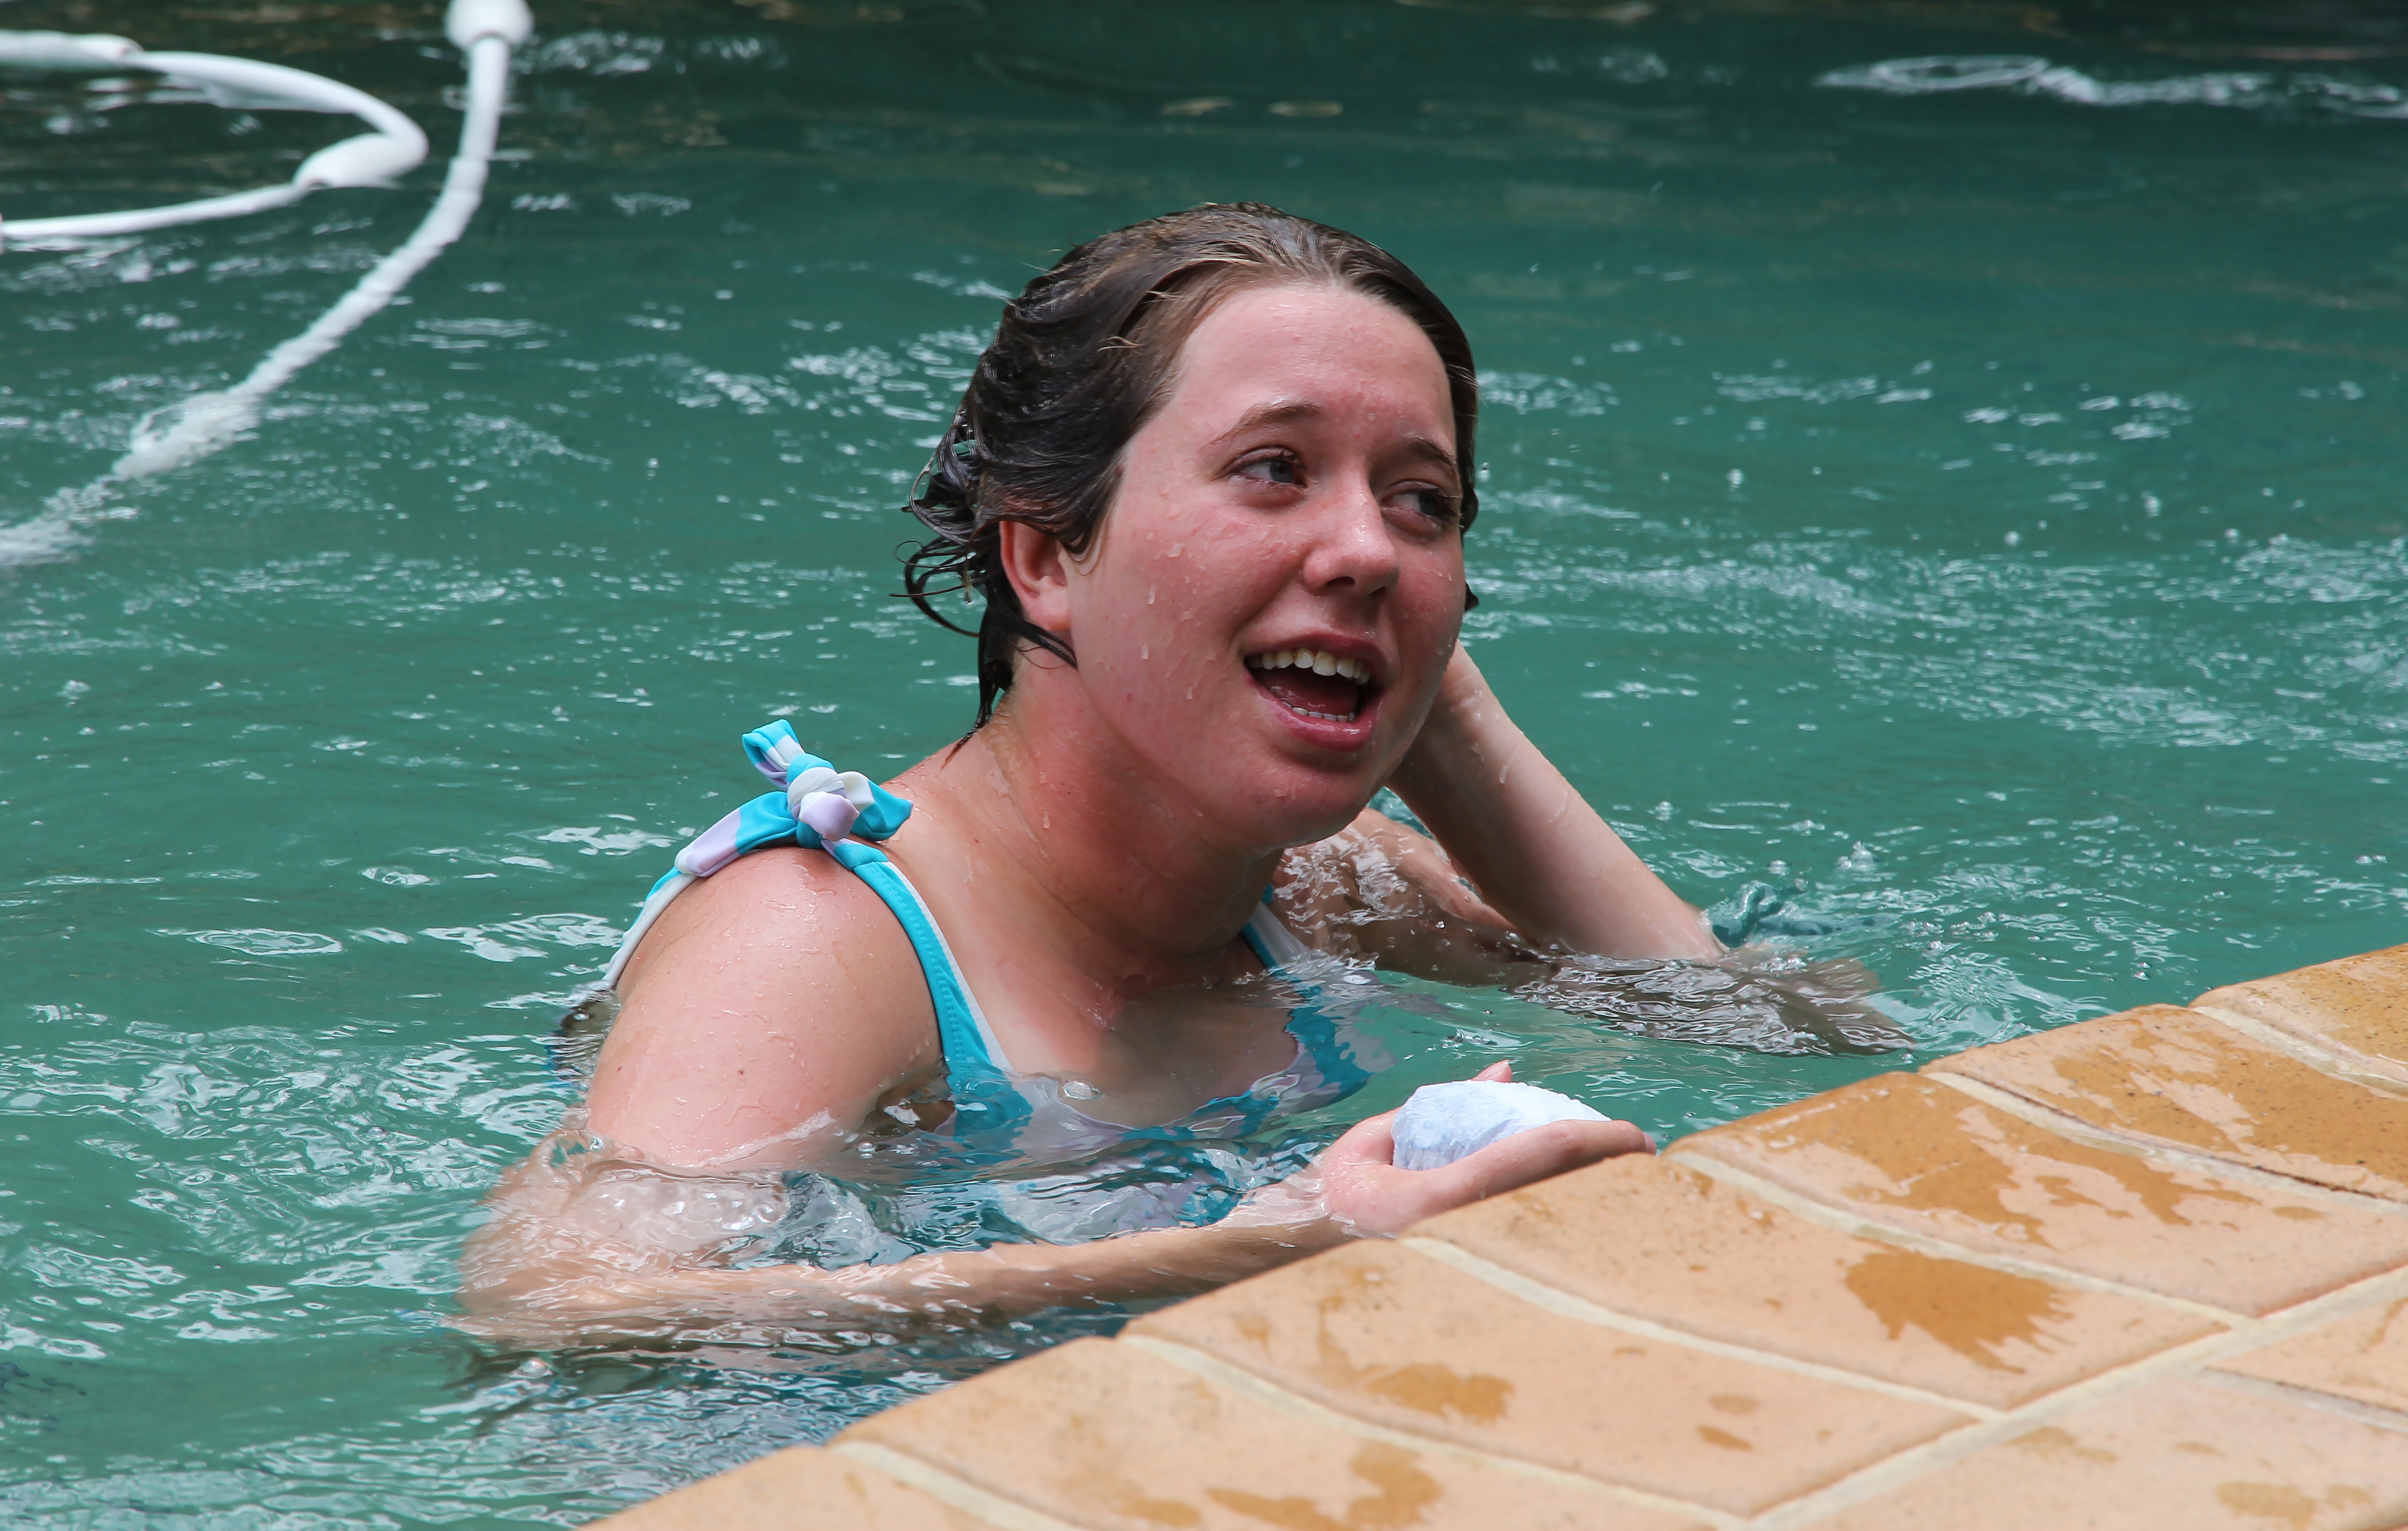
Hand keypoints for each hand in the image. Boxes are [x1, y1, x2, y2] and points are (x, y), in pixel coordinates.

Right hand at [1296, 1062, 1654, 1237]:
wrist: (1299, 1269)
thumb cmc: (1332, 1202)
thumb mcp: (1370, 1144)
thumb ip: (1439, 1106)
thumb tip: (1504, 1073)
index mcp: (1443, 1196)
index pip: (1543, 1156)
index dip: (1598, 1141)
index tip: (1635, 1137)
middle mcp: (1467, 1233)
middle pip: (1567, 1195)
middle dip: (1617, 1177)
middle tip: (1650, 1160)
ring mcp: (1471, 1260)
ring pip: (1558, 1223)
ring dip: (1599, 1201)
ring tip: (1627, 1180)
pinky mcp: (1472, 1277)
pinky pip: (1535, 1237)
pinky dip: (1567, 1215)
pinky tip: (1584, 1206)